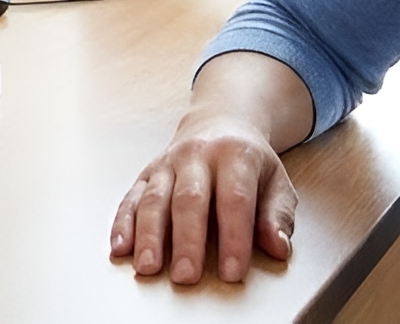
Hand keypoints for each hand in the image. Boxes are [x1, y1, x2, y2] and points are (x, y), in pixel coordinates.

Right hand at [110, 113, 295, 283]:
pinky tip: (120, 248)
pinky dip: (123, 224)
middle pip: (188, 200)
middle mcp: (196, 155)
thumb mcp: (276, 181)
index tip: (232, 272)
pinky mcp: (146, 173)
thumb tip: (278, 247)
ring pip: (154, 199)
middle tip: (186, 277)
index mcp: (234, 156)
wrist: (219, 121)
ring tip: (149, 267)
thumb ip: (277, 215)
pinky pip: (130, 198)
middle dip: (186, 241)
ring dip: (149, 235)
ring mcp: (166, 163)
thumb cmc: (248, 162)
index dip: (233, 238)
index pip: (234, 200)